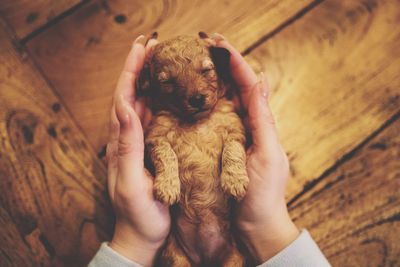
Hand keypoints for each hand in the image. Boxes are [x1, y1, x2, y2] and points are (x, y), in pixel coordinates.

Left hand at [106, 35, 169, 266]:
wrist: (141, 234)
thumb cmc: (138, 213)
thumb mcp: (132, 181)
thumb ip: (127, 145)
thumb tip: (125, 106)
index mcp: (120, 142)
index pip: (123, 98)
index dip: (131, 71)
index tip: (142, 48)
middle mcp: (127, 137)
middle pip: (132, 93)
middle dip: (140, 67)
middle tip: (153, 43)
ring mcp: (139, 142)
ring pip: (143, 102)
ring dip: (150, 79)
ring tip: (162, 59)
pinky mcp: (150, 149)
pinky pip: (154, 118)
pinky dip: (160, 100)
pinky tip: (169, 92)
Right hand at [209, 34, 299, 262]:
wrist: (255, 227)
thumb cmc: (265, 196)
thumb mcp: (269, 155)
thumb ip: (264, 121)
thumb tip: (260, 81)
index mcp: (261, 124)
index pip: (249, 86)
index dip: (236, 64)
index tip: (220, 45)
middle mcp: (245, 126)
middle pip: (233, 89)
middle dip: (220, 67)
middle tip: (204, 46)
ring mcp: (230, 137)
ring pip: (219, 103)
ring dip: (208, 82)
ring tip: (193, 64)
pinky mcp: (216, 150)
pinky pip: (207, 123)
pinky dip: (199, 107)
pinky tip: (187, 97)